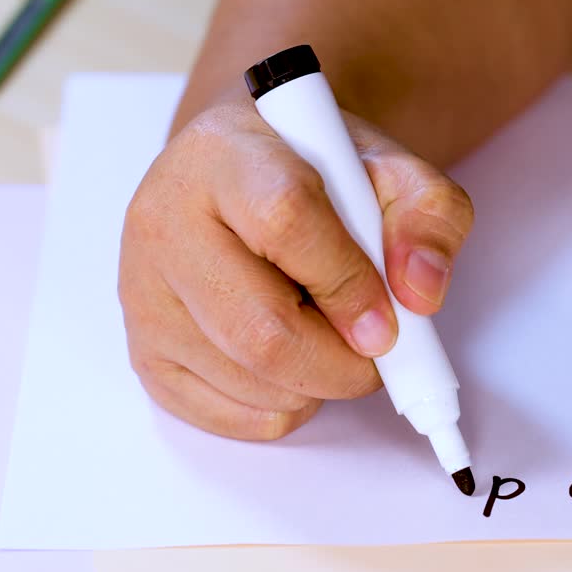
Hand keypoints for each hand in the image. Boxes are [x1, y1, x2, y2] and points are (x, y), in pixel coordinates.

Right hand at [119, 94, 473, 439]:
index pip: (285, 222)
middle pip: (261, 331)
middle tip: (377, 350)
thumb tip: (420, 291)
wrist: (249, 175)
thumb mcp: (390, 169)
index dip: (350, 283)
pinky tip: (292, 358)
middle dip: (342, 362)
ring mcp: (144, 292)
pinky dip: (284, 408)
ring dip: (318, 384)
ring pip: (251, 382)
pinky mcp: (144, 351)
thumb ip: (428, 216)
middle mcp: (164, 221)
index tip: (389, 317)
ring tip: (326, 332)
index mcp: (225, 156)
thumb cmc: (316, 174)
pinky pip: (229, 415)